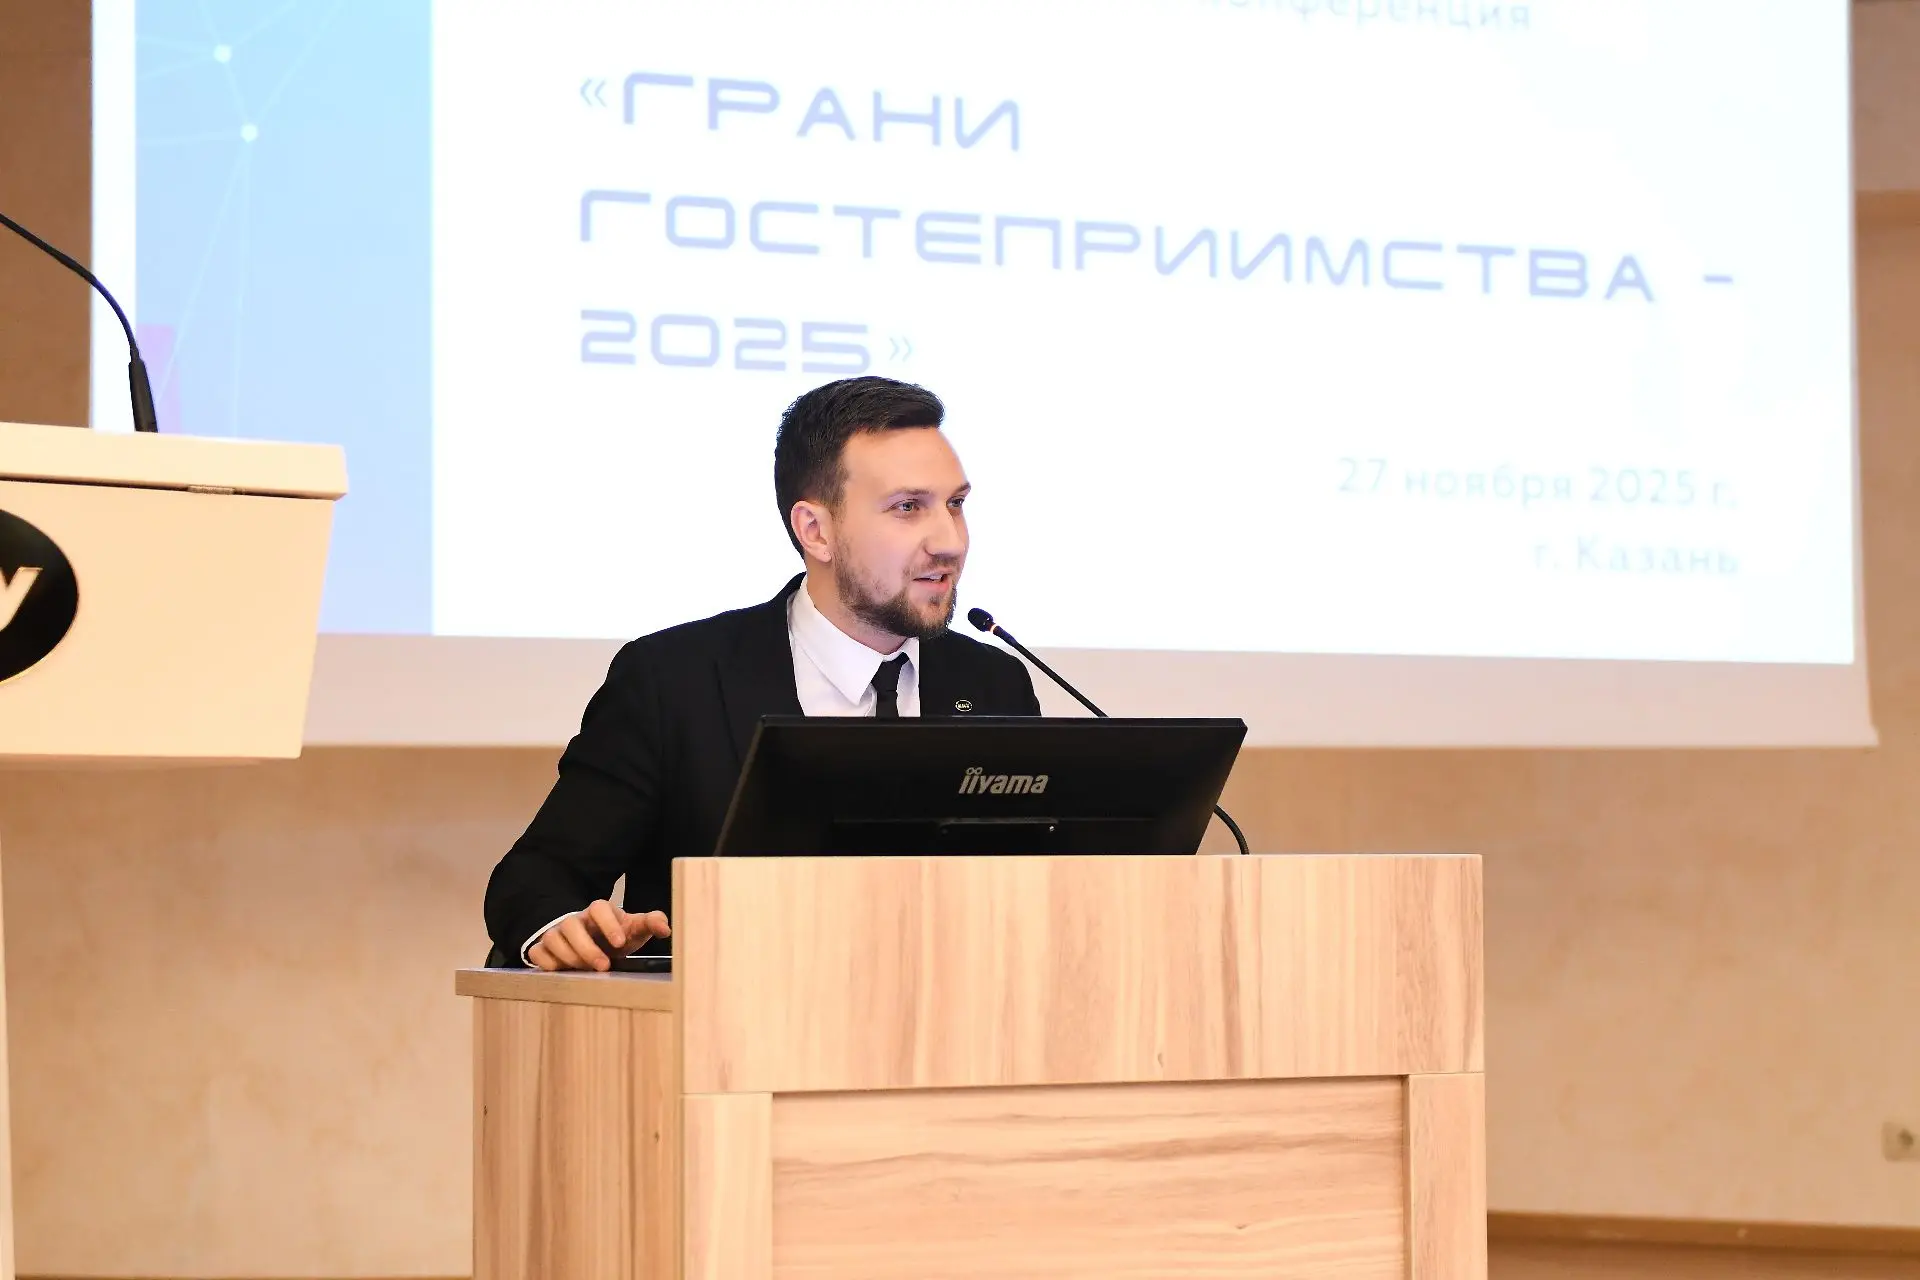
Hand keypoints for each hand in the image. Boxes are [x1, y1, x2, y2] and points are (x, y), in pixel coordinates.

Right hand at [528, 900, 669, 971]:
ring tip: (587, 971)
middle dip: (587, 947)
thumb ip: (652, 923)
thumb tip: (665, 928)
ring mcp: (556, 934)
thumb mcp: (635, 930)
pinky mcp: (543, 949)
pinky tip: (563, 973)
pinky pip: (537, 953)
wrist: (594, 946)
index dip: (609, 924)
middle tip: (604, 966)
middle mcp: (575, 920)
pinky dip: (548, 963)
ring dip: (569, 956)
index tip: (621, 943)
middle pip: (572, 925)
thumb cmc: (616, 937)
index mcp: (598, 912)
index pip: (599, 907)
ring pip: (553, 939)